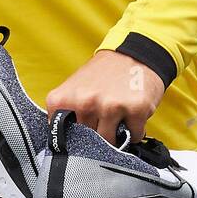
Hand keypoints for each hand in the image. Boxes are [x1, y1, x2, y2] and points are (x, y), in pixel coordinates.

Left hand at [46, 50, 165, 143]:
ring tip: (119, 114)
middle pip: (88, 142)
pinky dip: (134, 130)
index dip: (74, 139)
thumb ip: (67, 113)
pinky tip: (132, 113)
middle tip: (104, 115)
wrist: (135, 52)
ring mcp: (110, 106)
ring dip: (117, 134)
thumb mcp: (75, 88)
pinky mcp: (135, 110)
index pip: (61, 138)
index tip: (82, 133)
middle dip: (98, 133)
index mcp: (64, 99)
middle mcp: (85, 102)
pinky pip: (133, 137)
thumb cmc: (104, 73)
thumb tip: (63, 145)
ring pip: (110, 143)